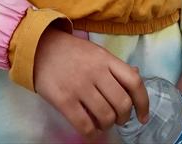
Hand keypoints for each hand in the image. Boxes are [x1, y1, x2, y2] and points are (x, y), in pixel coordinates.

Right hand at [34, 27, 148, 137]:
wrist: (38, 47)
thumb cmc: (70, 52)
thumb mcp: (96, 52)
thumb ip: (114, 66)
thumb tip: (137, 76)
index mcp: (106, 59)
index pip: (134, 82)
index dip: (143, 103)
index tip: (143, 116)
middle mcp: (95, 72)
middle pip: (122, 103)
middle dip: (124, 117)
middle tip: (118, 119)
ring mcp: (79, 86)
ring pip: (106, 117)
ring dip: (108, 125)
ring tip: (102, 122)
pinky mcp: (64, 100)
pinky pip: (85, 125)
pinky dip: (92, 133)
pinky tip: (91, 130)